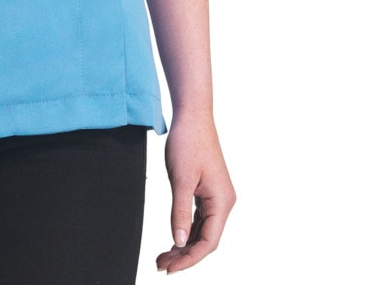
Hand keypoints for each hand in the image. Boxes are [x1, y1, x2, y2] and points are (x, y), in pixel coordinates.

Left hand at [155, 111, 234, 273]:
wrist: (192, 115)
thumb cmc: (187, 142)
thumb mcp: (180, 179)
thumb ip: (180, 212)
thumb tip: (180, 242)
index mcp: (222, 202)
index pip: (208, 242)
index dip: (189, 259)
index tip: (170, 269)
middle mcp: (223, 202)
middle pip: (206, 239)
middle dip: (185, 255)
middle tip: (161, 265)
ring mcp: (216, 196)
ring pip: (202, 230)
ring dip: (184, 244)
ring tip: (163, 256)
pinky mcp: (208, 190)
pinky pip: (200, 218)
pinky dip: (187, 229)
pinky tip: (174, 238)